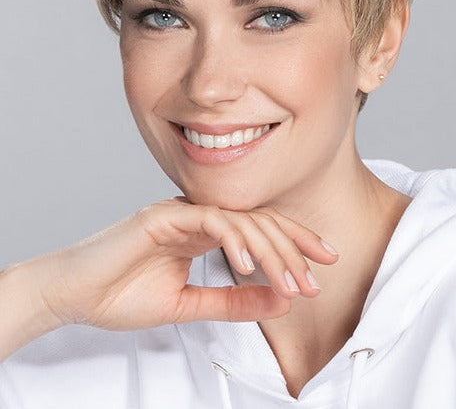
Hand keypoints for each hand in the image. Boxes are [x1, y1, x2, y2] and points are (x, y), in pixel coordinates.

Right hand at [37, 198, 338, 329]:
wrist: (73, 294)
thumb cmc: (120, 295)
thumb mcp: (188, 305)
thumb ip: (233, 300)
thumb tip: (280, 299)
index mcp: (203, 231)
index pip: (258, 229)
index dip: (292, 243)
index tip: (322, 264)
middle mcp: (197, 216)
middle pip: (258, 219)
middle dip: (294, 244)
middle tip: (319, 273)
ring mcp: (180, 211)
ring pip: (240, 218)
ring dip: (270, 249)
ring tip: (291, 280)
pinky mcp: (162, 215)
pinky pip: (209, 219)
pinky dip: (234, 239)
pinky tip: (250, 263)